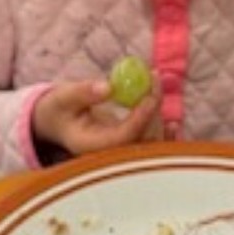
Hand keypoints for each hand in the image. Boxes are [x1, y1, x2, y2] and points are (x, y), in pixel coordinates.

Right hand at [32, 80, 160, 156]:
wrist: (58, 122)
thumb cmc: (59, 109)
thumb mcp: (63, 97)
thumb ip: (83, 93)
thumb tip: (108, 88)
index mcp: (90, 146)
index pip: (122, 137)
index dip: (140, 118)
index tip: (150, 94)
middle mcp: (109, 155)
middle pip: (140, 140)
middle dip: (152, 111)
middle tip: (154, 79)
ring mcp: (120, 153)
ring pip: (150, 141)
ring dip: (157, 113)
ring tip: (155, 81)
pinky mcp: (129, 146)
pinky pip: (152, 144)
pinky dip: (164, 133)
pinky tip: (175, 123)